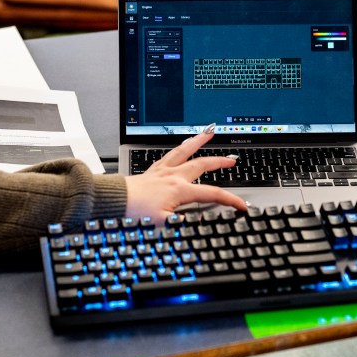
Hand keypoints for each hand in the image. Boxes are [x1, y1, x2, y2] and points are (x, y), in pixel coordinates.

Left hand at [123, 128, 246, 221]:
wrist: (113, 201)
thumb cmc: (135, 213)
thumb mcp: (163, 224)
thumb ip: (184, 224)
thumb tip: (201, 223)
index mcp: (179, 189)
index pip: (212, 193)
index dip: (230, 199)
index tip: (242, 205)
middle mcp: (173, 176)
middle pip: (202, 164)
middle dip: (220, 161)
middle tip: (233, 159)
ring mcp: (162, 171)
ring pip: (185, 151)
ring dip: (199, 141)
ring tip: (209, 132)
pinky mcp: (152, 171)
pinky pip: (169, 154)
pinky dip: (179, 148)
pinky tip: (182, 146)